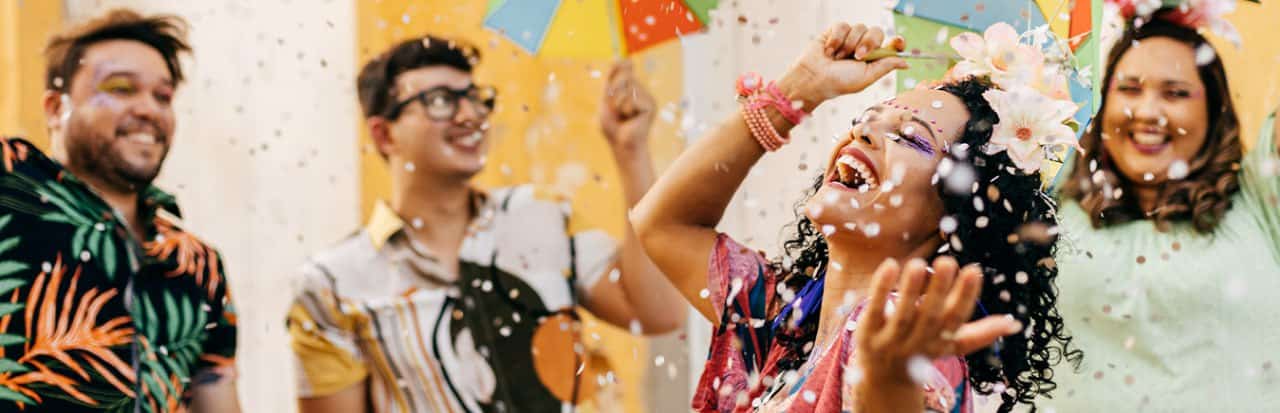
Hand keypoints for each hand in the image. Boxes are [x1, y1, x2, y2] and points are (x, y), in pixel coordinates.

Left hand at [599, 60, 656, 152]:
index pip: (625, 67)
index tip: (616, 71)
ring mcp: (647, 98)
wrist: (621, 144)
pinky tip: (631, 119)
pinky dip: (625, 109)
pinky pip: (632, 98)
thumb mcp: (606, 99)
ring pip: (629, 86)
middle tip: (614, 108)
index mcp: (630, 88)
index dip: (619, 65)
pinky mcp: (651, 105)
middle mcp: (641, 91)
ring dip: (618, 102)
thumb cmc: (613, 126)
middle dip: (613, 90)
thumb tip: (619, 60)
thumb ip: (611, 80)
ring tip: (622, 115)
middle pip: (626, 74)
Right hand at [779, 23, 909, 111]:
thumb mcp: (866, 77)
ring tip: (838, 57)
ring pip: (860, 28)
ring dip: (849, 44)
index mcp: (873, 58)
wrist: (813, 78)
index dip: (897, 41)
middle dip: (869, 43)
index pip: (891, 45)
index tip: (898, 42)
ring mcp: (849, 38)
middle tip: (857, 56)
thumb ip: (886, 66)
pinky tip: (829, 51)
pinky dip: (836, 39)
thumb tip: (906, 63)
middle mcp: (863, 46)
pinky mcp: (835, 31)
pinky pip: (843, 26)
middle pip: (877, 32)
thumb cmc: (838, 82)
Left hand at [854, 257, 1021, 383]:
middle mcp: (917, 343)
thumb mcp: (952, 345)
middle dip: (939, 290)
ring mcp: (891, 340)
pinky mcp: (868, 333)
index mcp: (941, 343)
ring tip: (918, 263)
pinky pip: (876, 310)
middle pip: (930, 317)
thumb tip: (1014, 323)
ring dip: (911, 289)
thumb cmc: (924, 351)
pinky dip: (882, 289)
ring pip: (903, 315)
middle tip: (947, 261)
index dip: (965, 297)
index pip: (955, 321)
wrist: (886, 379)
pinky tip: (890, 265)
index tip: (974, 270)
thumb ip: (981, 333)